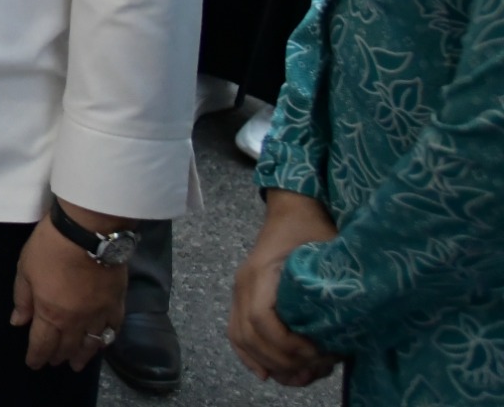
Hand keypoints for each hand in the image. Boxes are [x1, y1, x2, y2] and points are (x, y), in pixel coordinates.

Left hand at [11, 206, 130, 371]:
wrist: (88, 232)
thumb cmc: (50, 247)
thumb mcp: (25, 269)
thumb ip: (22, 298)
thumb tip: (18, 322)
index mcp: (50, 313)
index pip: (42, 343)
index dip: (36, 356)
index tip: (33, 364)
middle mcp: (76, 321)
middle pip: (67, 346)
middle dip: (58, 356)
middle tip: (53, 362)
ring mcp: (99, 314)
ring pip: (91, 343)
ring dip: (83, 356)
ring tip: (77, 364)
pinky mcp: (117, 303)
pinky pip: (113, 329)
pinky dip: (106, 339)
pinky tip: (102, 342)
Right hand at [231, 190, 340, 386]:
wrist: (293, 210)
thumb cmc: (312, 229)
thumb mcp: (328, 254)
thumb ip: (332, 286)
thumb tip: (347, 328)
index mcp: (261, 273)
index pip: (261, 320)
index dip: (287, 344)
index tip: (318, 351)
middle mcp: (244, 285)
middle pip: (249, 336)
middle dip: (283, 360)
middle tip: (317, 366)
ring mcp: (240, 292)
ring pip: (241, 339)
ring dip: (269, 363)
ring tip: (302, 373)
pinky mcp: (245, 299)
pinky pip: (237, 334)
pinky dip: (249, 356)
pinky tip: (266, 373)